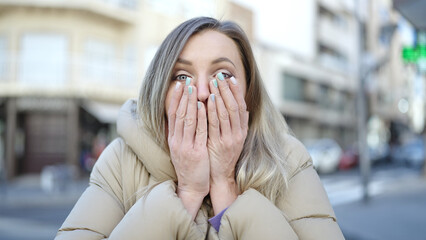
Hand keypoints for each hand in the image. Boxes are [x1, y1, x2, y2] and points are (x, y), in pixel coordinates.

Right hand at [167, 82, 209, 219]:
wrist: (191, 186)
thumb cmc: (188, 165)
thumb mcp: (180, 147)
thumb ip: (180, 132)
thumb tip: (179, 115)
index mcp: (173, 138)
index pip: (172, 114)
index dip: (175, 98)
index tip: (180, 84)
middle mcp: (177, 140)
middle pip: (179, 114)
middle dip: (184, 96)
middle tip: (188, 81)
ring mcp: (185, 146)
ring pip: (188, 120)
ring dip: (191, 103)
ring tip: (195, 89)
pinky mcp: (196, 152)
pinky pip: (199, 131)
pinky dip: (201, 117)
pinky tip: (204, 106)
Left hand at [207, 73, 248, 213]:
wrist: (220, 176)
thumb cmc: (224, 155)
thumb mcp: (235, 139)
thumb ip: (239, 124)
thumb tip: (244, 109)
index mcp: (242, 130)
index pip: (240, 106)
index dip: (236, 91)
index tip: (230, 78)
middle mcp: (238, 133)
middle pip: (233, 106)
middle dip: (226, 90)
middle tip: (219, 76)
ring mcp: (229, 139)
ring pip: (225, 113)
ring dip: (219, 97)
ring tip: (213, 83)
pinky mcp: (218, 144)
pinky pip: (215, 124)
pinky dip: (212, 111)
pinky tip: (207, 101)